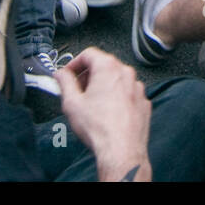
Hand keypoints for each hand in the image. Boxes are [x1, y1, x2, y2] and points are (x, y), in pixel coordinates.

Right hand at [57, 48, 151, 181]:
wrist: (121, 151)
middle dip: (88, 76)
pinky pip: (127, 94)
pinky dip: (117, 98)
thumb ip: (64, 82)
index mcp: (108, 68)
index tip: (67, 75)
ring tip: (92, 105)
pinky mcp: (144, 103)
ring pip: (117, 80)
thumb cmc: (98, 127)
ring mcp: (138, 88)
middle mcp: (126, 73)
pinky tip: (108, 114)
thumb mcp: (71, 103)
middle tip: (77, 90)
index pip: (88, 54)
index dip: (74, 64)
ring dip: (103, 87)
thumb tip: (60, 74)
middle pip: (104, 66)